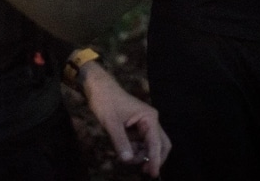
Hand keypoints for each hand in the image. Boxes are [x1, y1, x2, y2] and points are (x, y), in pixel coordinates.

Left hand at [80, 62, 170, 177]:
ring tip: (126, 156)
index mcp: (149, 117)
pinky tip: (125, 151)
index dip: (155, 160)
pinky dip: (136, 150)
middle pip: (161, 144)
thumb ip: (120, 141)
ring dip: (142, 154)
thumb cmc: (106, 101)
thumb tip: (128, 160)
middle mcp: (151, 121)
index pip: (156, 143)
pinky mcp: (138, 127)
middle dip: (153, 158)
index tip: (153, 174)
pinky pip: (142, 143)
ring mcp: (145, 124)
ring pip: (151, 146)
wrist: (98, 88)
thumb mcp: (111, 122)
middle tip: (144, 171)